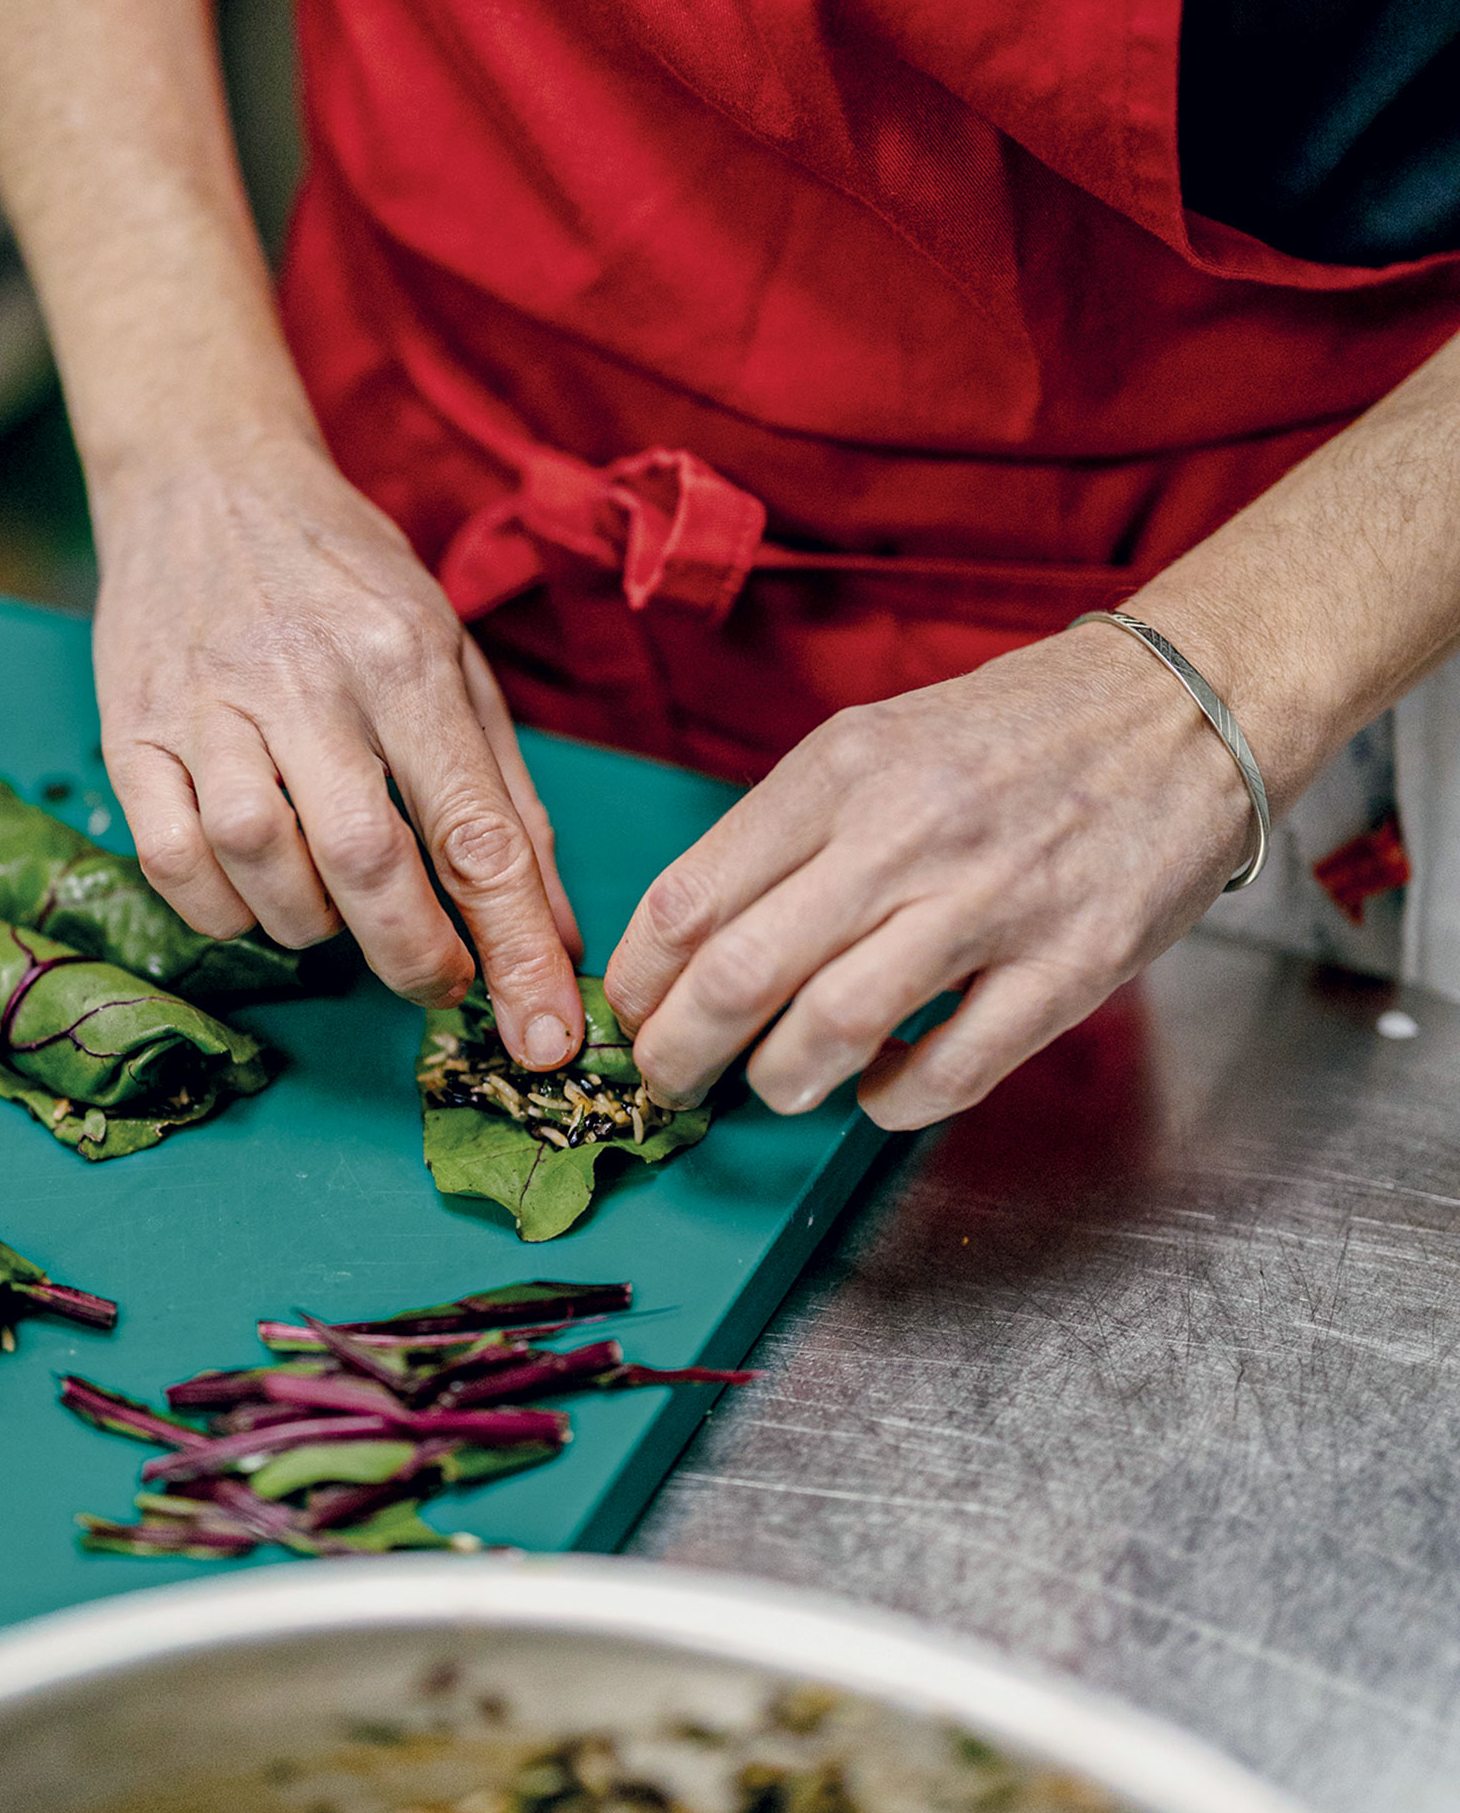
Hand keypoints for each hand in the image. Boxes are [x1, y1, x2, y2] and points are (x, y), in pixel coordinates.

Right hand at [91, 433, 584, 1063]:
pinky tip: (254, 892)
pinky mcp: (131, 727)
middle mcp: (307, 679)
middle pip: (366, 860)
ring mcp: (208, 703)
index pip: (475, 831)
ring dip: (311, 925)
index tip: (544, 1039)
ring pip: (259, 863)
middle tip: (436, 984)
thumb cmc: (345, 579)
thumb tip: (553, 933)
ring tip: (337, 907)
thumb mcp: (453, 657)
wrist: (204, 476)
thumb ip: (505, 797)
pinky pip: (171, 859)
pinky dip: (219, 908)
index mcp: (407, 658)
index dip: (516, 950)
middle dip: (413, 956)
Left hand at [604, 624, 1255, 1130]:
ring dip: (780, 1082)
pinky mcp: (1067, 969)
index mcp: (840, 771)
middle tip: (670, 1082)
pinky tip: (880, 1086)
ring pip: (827, 1033)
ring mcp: (989, 905)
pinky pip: (945, 1075)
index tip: (629, 1018)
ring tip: (780, 1082)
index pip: (688, 900)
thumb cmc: (1014, 735)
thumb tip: (688, 943)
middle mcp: (903, 835)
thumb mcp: (878, 743)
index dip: (636, 985)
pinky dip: (888, 1103)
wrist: (1182, 709)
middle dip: (677, 1057)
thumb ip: (789, 834)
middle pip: (736, 978)